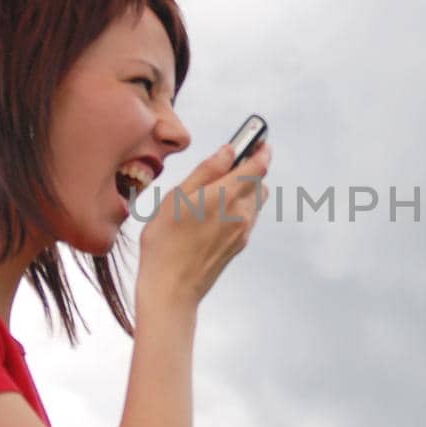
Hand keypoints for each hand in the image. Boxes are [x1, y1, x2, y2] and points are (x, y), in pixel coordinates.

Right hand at [135, 140, 271, 308]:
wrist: (171, 288)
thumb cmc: (165, 241)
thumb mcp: (177, 198)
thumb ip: (206, 171)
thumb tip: (228, 151)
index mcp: (226, 195)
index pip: (258, 165)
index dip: (260, 149)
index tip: (259, 138)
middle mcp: (242, 212)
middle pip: (259, 181)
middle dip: (249, 168)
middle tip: (230, 161)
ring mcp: (243, 231)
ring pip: (255, 200)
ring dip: (245, 188)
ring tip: (218, 188)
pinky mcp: (239, 245)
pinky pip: (248, 217)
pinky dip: (239, 206)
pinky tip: (214, 212)